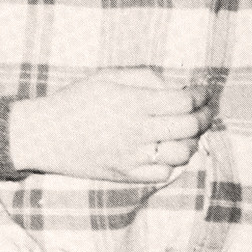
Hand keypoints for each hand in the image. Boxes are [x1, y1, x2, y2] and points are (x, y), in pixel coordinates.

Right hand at [9, 68, 211, 184]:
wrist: (44, 134)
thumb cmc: (75, 99)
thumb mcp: (107, 77)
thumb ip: (143, 78)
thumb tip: (174, 86)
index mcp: (133, 103)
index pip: (184, 102)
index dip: (200, 96)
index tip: (203, 92)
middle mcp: (137, 132)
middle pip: (189, 128)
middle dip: (205, 117)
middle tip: (206, 111)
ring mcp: (132, 157)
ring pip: (182, 154)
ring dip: (192, 141)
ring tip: (189, 132)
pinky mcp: (126, 174)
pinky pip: (163, 173)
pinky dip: (172, 162)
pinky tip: (168, 150)